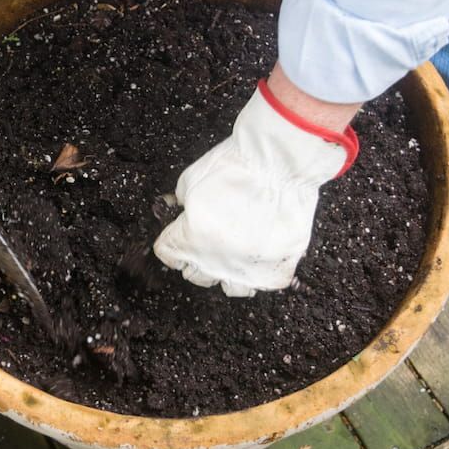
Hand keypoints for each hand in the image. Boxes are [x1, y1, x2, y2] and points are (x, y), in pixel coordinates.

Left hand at [153, 69, 359, 295]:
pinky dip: (260, 272)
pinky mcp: (277, 268)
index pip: (168, 255)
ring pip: (229, 288)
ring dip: (227, 272)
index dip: (171, 244)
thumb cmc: (235, 164)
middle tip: (205, 242)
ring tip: (232, 255)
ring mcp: (248, 267)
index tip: (176, 239)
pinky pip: (263, 284)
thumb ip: (179, 201)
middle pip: (195, 275)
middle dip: (195, 258)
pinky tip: (259, 256)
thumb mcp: (192, 178)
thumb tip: (174, 210)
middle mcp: (216, 259)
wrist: (280, 161)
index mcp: (191, 237)